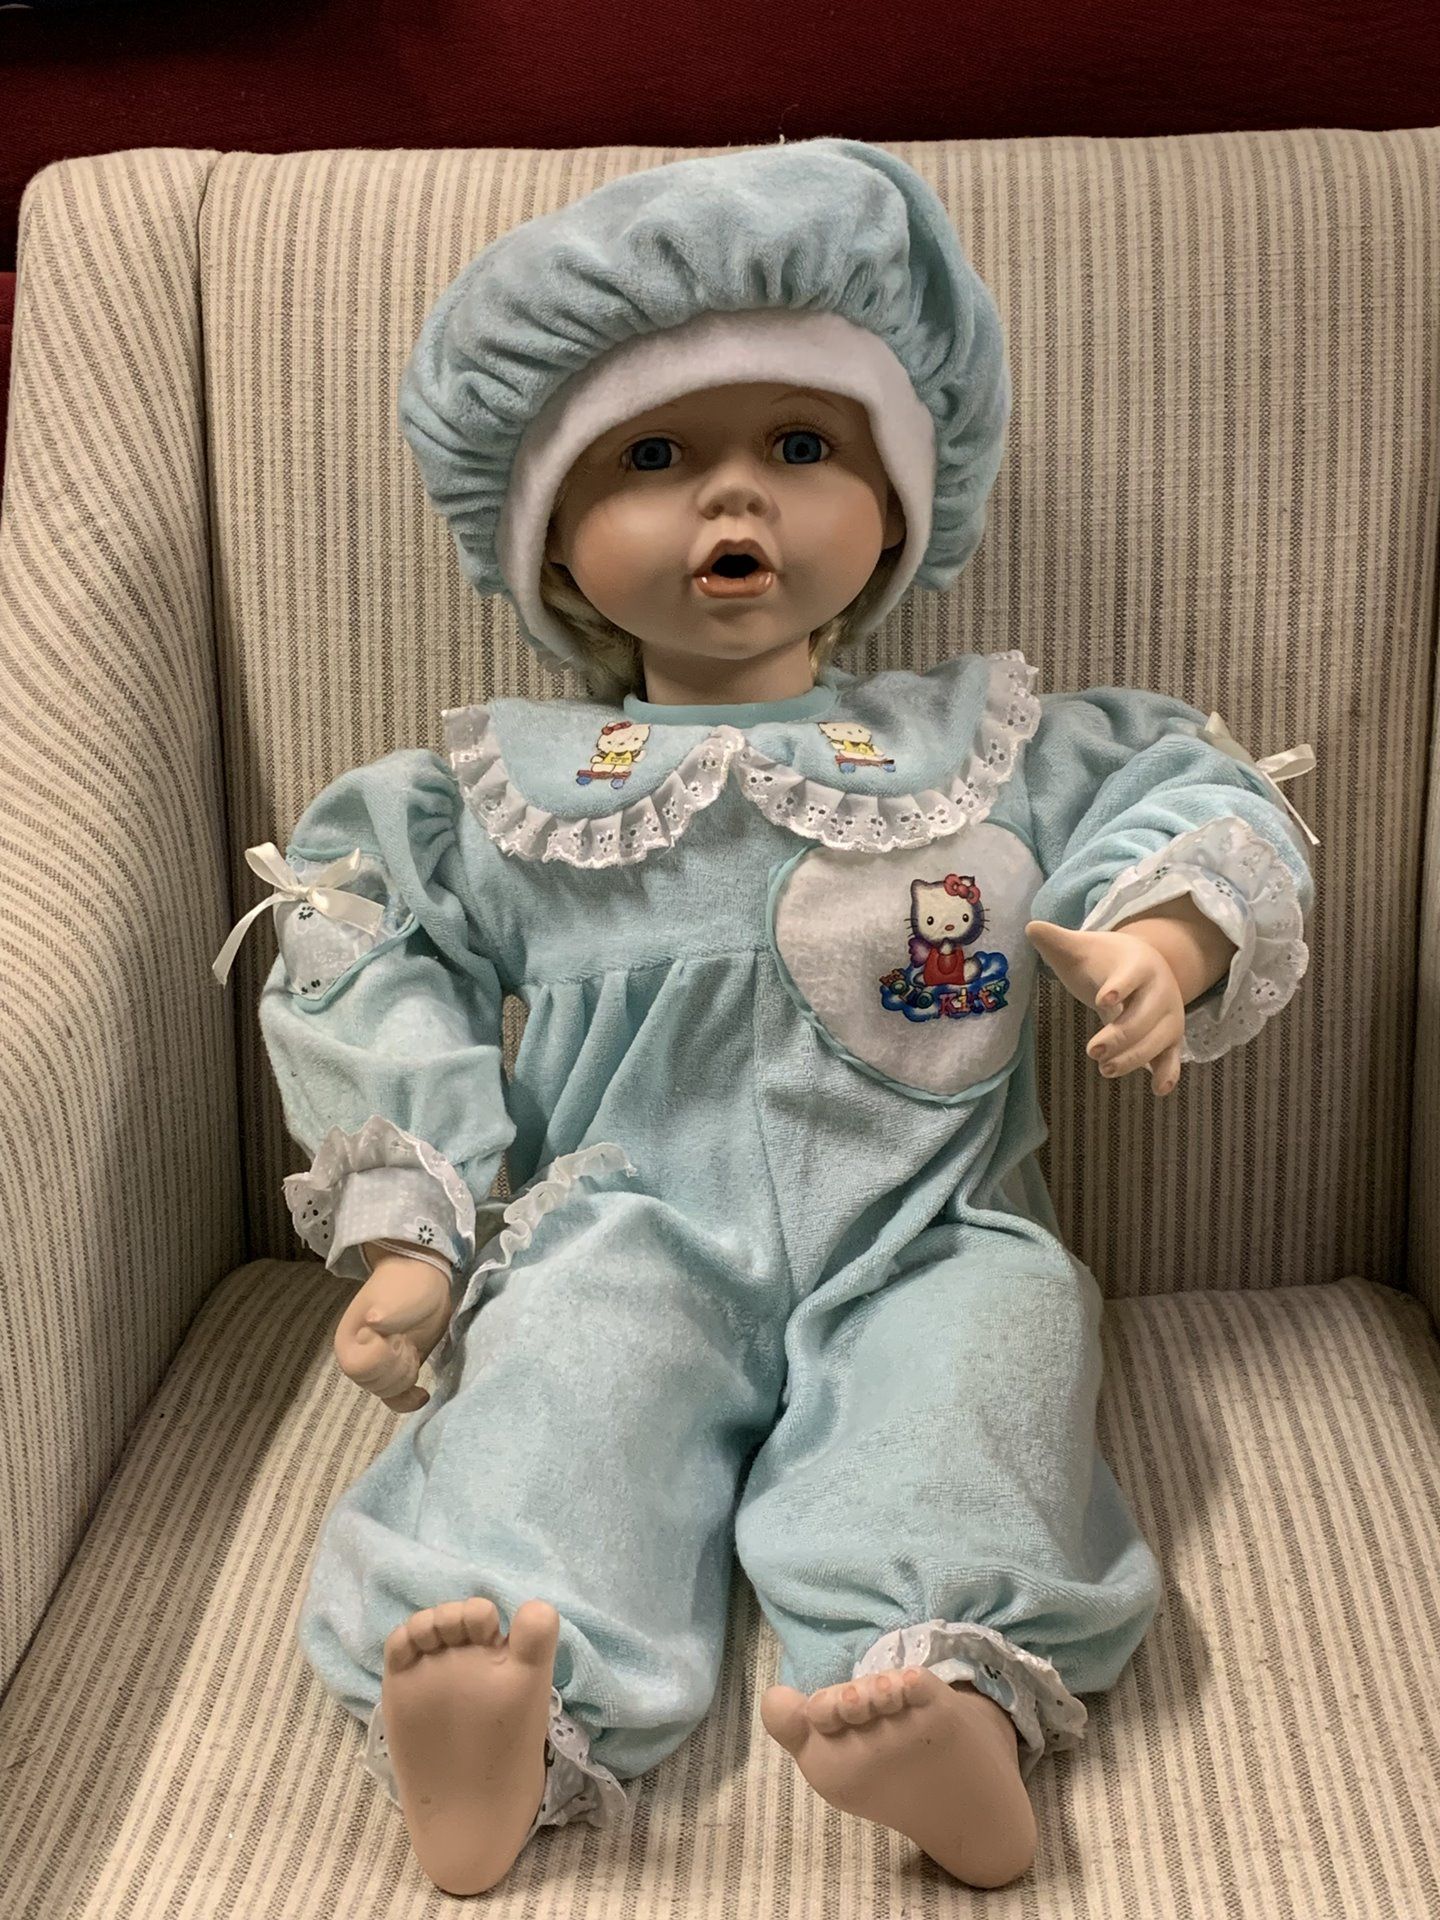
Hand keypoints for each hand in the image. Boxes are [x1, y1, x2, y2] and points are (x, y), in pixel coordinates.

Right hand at [334, 1249, 453, 1412]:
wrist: (421, 1279)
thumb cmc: (406, 1286)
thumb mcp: (396, 1296)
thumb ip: (386, 1313)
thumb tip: (375, 1321)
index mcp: (348, 1341)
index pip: (363, 1369)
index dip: (385, 1355)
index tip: (396, 1334)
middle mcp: (357, 1360)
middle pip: (378, 1385)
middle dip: (399, 1365)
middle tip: (405, 1339)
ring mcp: (378, 1369)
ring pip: (390, 1393)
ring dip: (408, 1374)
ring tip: (411, 1347)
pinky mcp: (397, 1373)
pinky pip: (397, 1400)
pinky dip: (409, 1401)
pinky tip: (422, 1394)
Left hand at [1025, 919, 1184, 1096]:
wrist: (1145, 964)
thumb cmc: (1107, 960)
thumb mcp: (1082, 948)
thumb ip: (1058, 940)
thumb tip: (1031, 927)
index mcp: (1139, 965)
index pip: (1132, 975)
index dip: (1119, 986)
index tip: (1103, 1000)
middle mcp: (1160, 990)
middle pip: (1145, 1015)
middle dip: (1121, 1035)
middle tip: (1093, 1051)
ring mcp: (1169, 1016)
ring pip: (1157, 1040)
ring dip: (1134, 1057)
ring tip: (1105, 1068)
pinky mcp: (1171, 1038)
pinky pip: (1173, 1056)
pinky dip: (1169, 1072)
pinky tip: (1158, 1090)